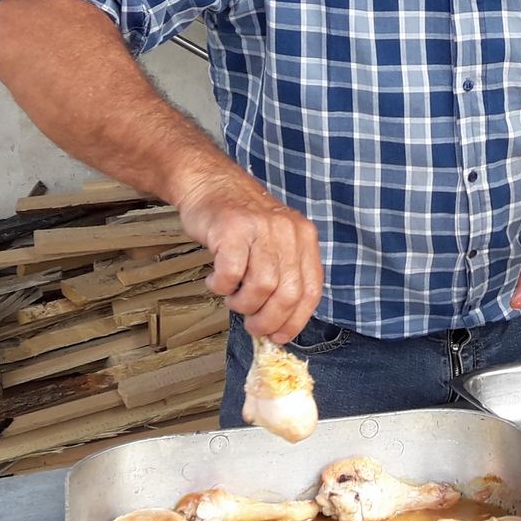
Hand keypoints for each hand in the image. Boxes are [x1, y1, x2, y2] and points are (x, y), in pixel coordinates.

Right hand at [177, 177, 321, 344]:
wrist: (210, 184)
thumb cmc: (241, 221)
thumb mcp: (275, 241)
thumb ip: (282, 275)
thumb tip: (279, 324)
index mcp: (304, 237)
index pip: (311, 290)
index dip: (296, 320)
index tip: (280, 336)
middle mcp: (288, 231)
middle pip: (288, 293)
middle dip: (269, 320)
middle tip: (253, 326)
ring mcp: (261, 228)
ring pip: (262, 287)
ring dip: (243, 304)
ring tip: (233, 298)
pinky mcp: (232, 229)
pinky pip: (231, 274)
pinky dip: (222, 288)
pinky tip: (216, 282)